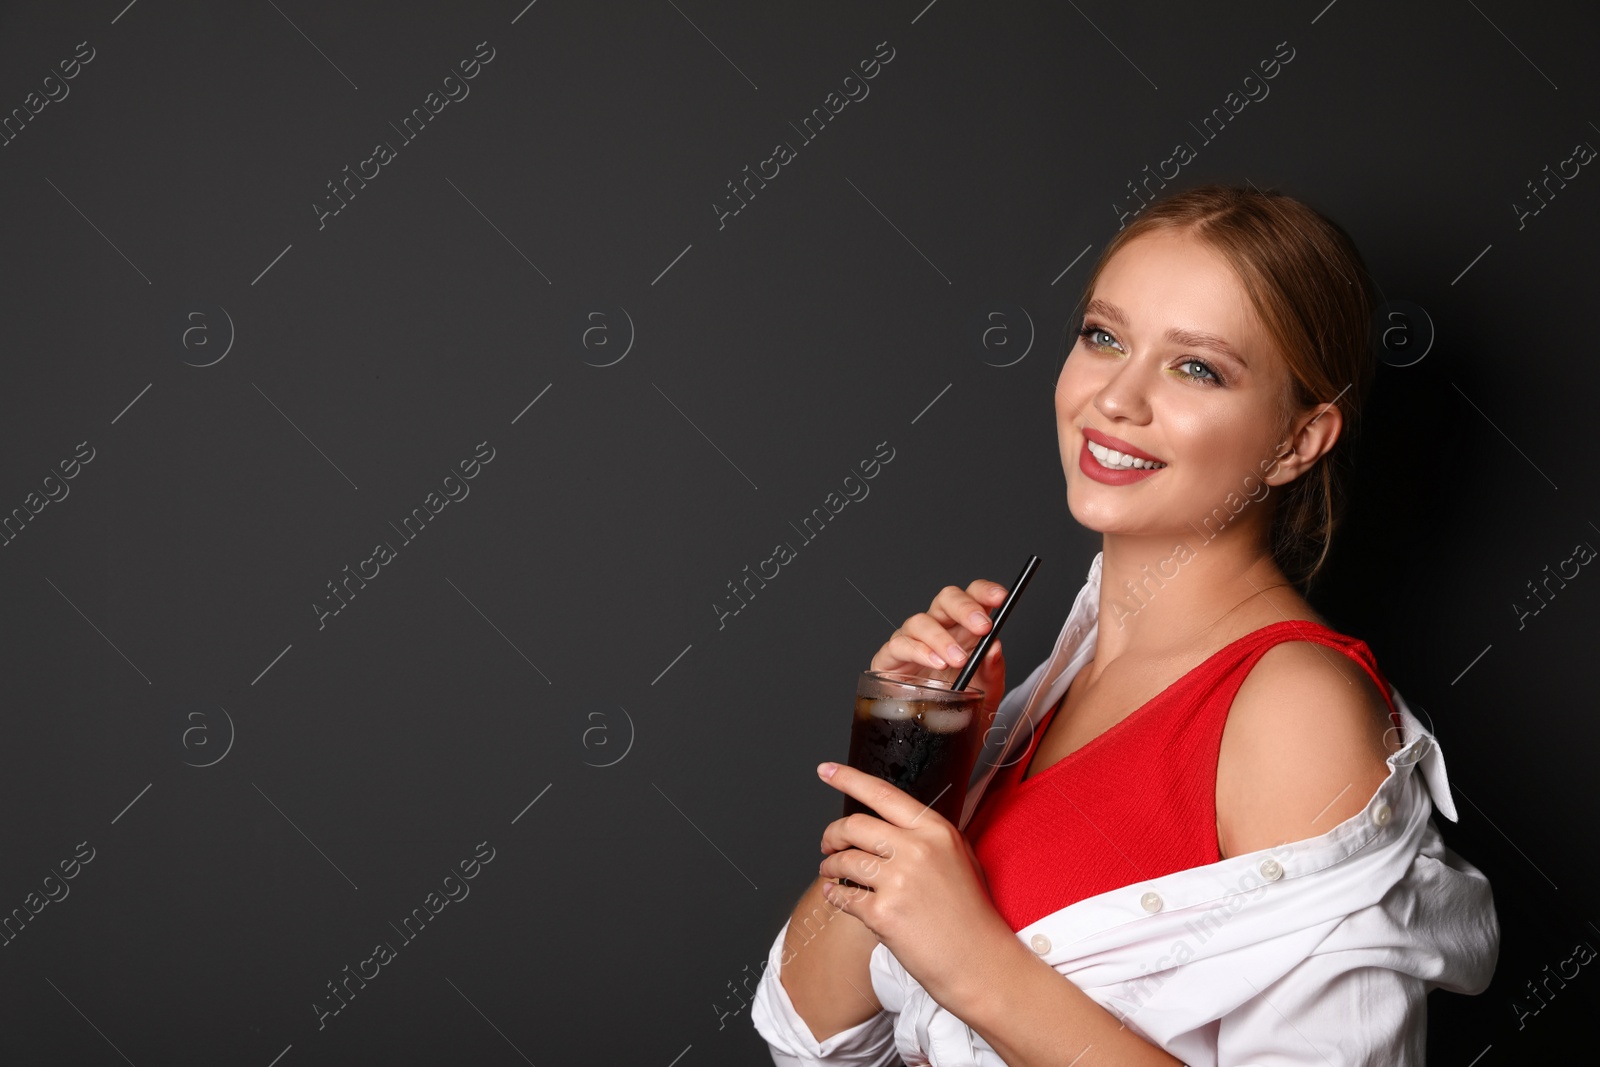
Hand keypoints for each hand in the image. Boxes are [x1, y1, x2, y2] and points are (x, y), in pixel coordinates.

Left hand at [813, 761, 1015, 1010]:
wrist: (981, 963)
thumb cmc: (971, 915)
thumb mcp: (958, 858)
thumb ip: (925, 836)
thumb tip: (886, 823)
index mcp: (936, 830)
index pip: (882, 794)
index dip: (848, 778)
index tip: (825, 770)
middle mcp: (917, 849)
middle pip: (854, 825)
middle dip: (832, 834)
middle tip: (827, 845)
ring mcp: (899, 881)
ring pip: (844, 860)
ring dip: (829, 867)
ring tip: (831, 873)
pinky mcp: (884, 913)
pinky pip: (843, 895)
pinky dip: (834, 894)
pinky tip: (837, 895)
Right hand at [870, 580, 1007, 719]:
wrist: (934, 740)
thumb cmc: (959, 711)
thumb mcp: (987, 694)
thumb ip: (993, 671)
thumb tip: (994, 648)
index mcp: (965, 630)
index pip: (973, 597)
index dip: (985, 592)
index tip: (1000, 598)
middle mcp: (939, 630)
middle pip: (946, 599)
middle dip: (964, 608)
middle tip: (982, 627)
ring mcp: (913, 642)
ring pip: (920, 620)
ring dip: (941, 638)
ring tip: (958, 660)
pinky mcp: (891, 659)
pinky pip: (899, 644)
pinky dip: (918, 651)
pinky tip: (935, 664)